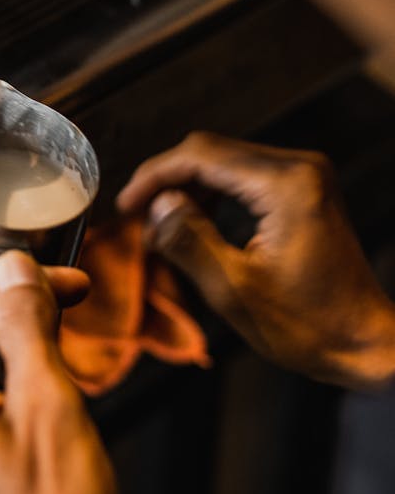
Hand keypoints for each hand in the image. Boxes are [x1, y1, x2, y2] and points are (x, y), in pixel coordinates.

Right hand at [118, 132, 394, 389]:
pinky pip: (242, 174)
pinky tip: (192, 220)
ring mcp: (304, 174)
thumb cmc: (308, 326)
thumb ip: (189, 241)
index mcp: (286, 185)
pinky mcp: (302, 186)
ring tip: (160, 225)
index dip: (155, 176)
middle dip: (167, 180)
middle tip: (137, 217)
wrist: (367, 342)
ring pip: (223, 160)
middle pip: (211, 151)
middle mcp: (298, 167)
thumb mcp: (235, 291)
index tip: (125, 205)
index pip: (201, 156)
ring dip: (187, 186)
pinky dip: (212, 192)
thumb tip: (155, 206)